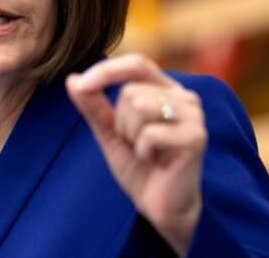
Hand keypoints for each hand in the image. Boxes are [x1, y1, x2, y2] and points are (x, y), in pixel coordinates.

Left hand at [65, 54, 206, 255]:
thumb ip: (93, 105)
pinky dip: (143, 151)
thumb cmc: (139, 166)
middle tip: (135, 144)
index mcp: (165, 89)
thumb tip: (72, 79)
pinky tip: (156, 162)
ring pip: (139, 107)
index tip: (81, 85)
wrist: (160, 206)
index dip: (107, 70)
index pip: (136, 63)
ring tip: (145, 151)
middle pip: (131, 91)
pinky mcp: (196, 137)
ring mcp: (194, 115)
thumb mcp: (109, 132)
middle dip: (121, 122)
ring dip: (131, 136)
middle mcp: (184, 96)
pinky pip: (150, 133)